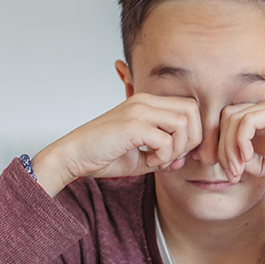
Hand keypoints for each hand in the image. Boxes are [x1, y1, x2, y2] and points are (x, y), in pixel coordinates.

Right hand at [32, 93, 202, 195]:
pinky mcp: (132, 125)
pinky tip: (148, 162)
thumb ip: (163, 156)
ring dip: (177, 149)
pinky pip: (166, 140)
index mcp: (147, 103)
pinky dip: (163, 157)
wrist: (73, 156)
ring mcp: (138, 110)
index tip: (176, 155)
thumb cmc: (102, 155)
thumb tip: (183, 161)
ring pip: (183, 123)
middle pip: (192, 110)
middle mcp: (145, 101)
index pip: (189, 107)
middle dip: (191, 140)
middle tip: (172, 159)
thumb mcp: (140, 156)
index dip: (191, 133)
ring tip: (158, 161)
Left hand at [217, 96, 264, 185]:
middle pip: (226, 118)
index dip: (225, 148)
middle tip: (231, 174)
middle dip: (223, 148)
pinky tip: (246, 159)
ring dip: (229, 148)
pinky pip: (246, 121)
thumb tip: (233, 163)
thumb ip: (253, 163)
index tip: (232, 175)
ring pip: (232, 119)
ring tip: (238, 170)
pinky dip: (240, 141)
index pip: (231, 123)